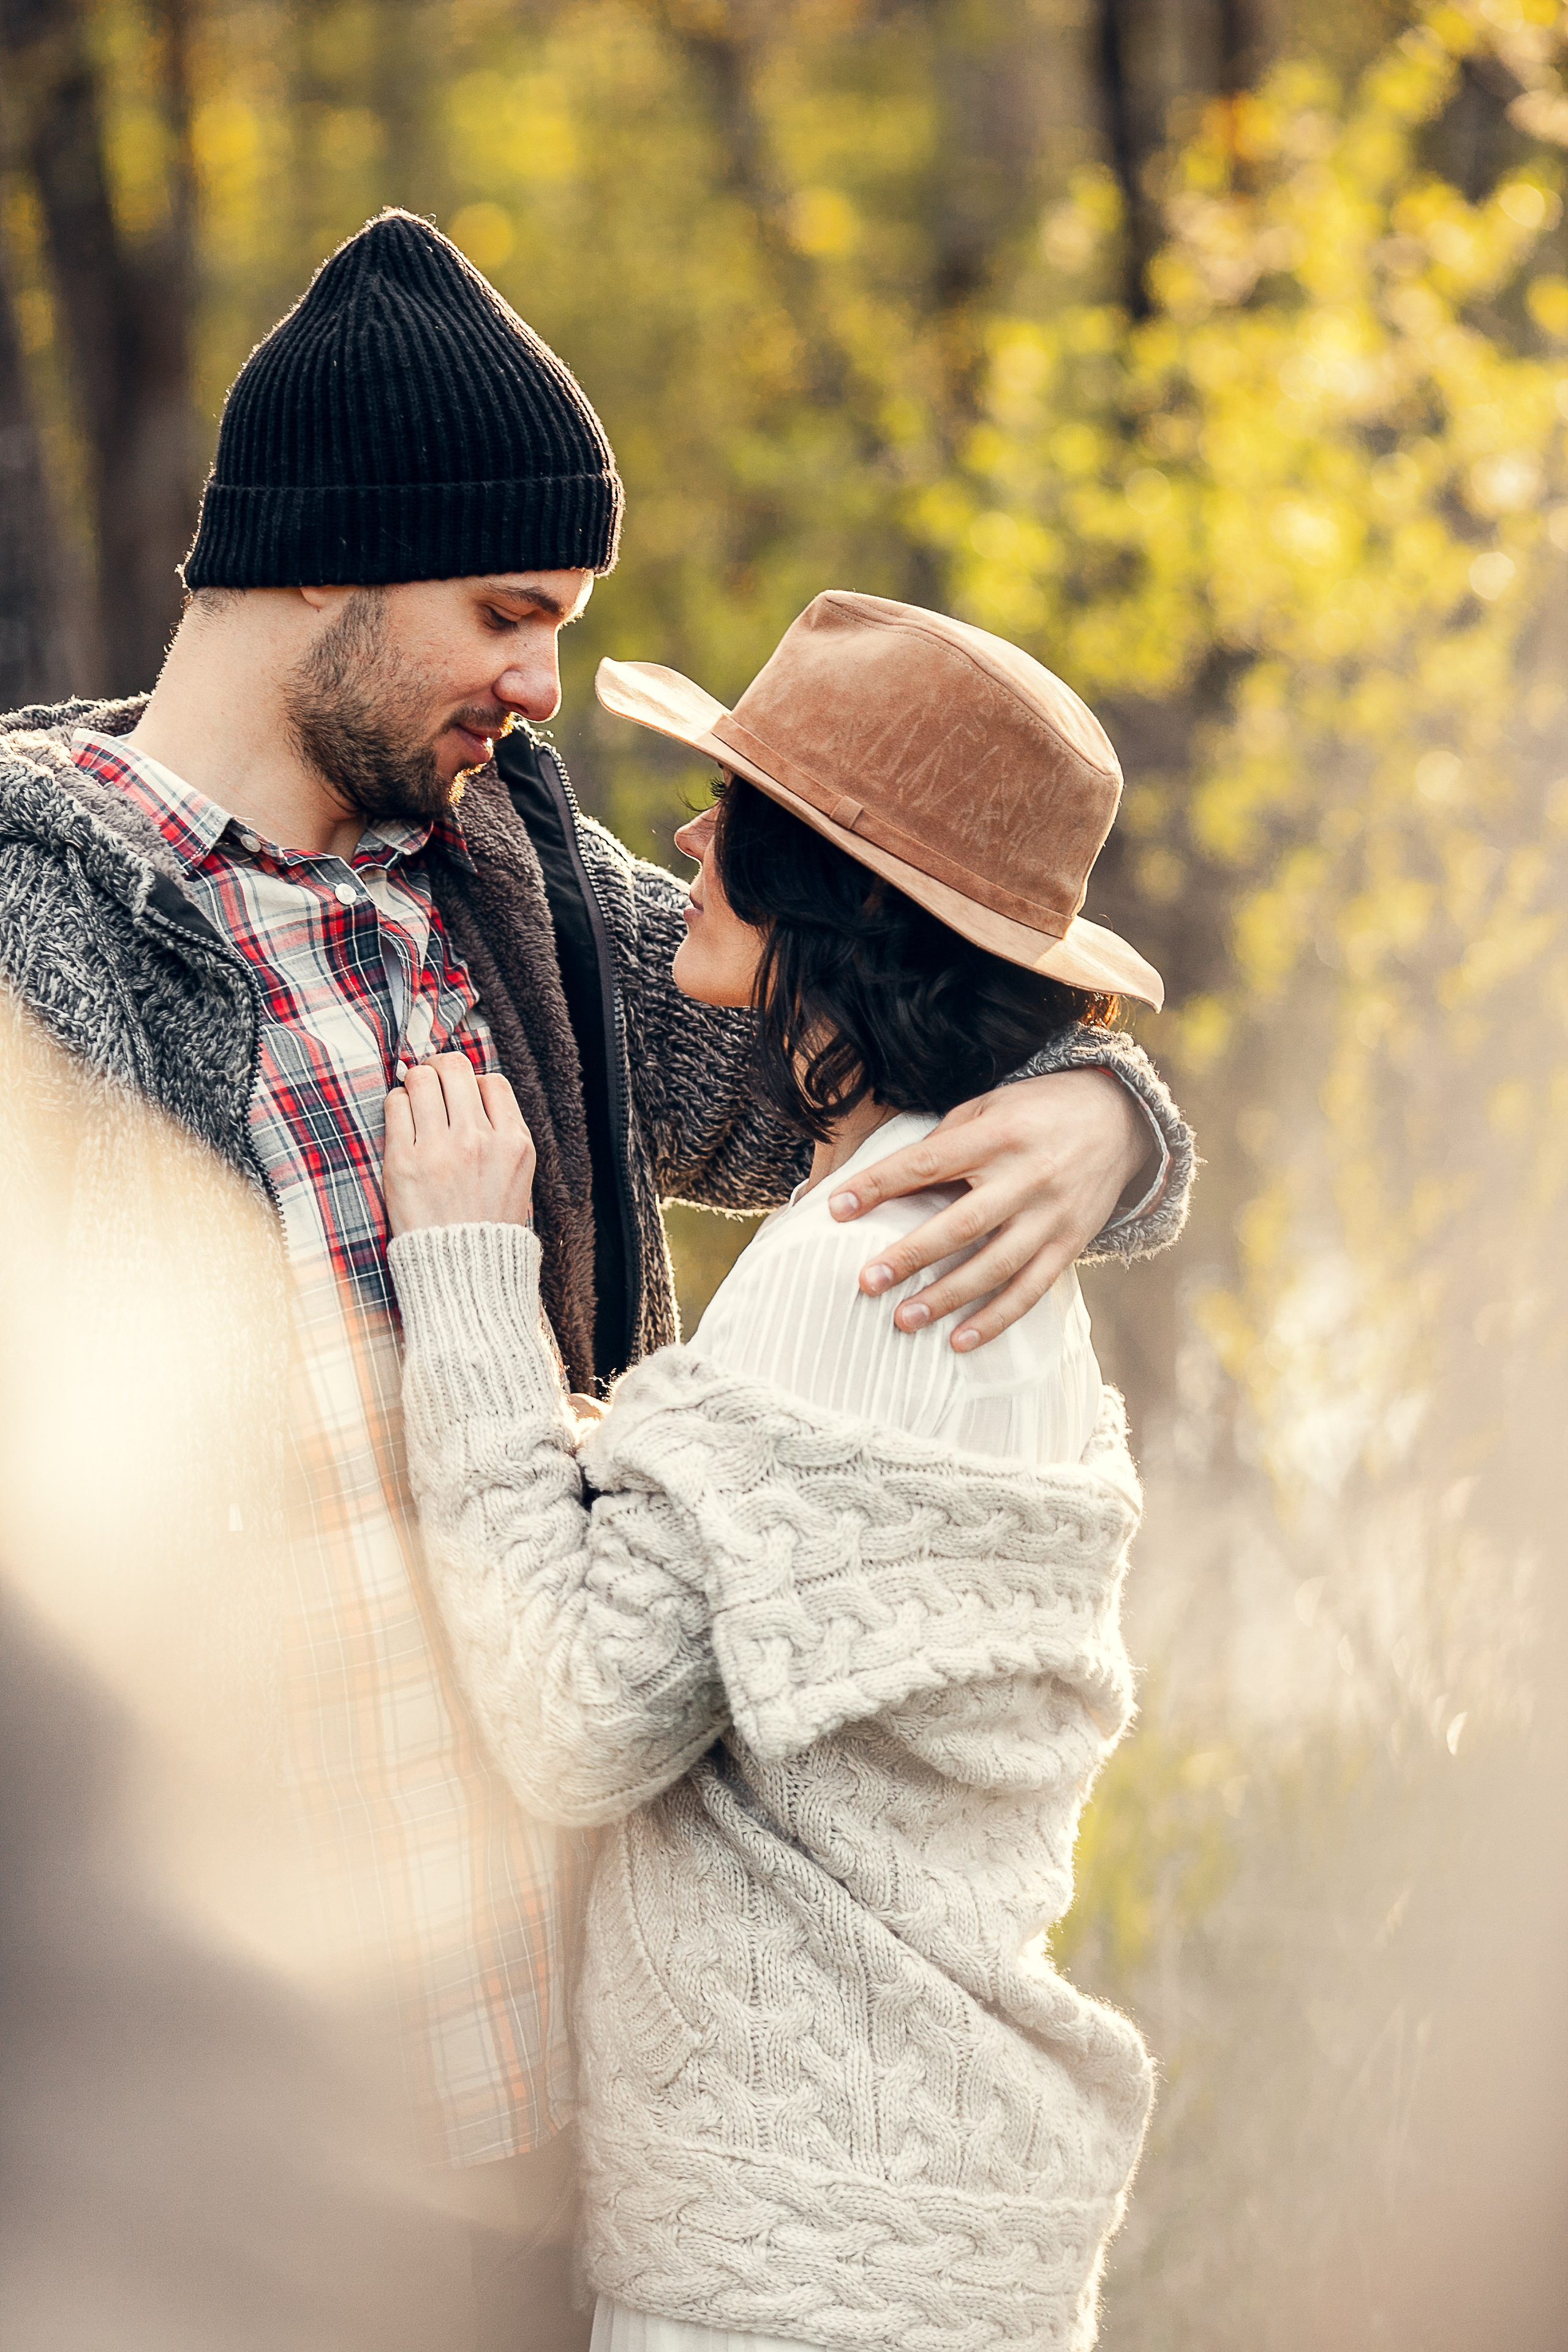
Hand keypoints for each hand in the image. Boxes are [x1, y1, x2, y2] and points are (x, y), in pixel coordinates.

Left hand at [383, 1054, 536, 1235]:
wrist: (462, 1275)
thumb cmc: (485, 1226)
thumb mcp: (516, 1178)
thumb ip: (501, 1135)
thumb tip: (472, 1091)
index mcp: (515, 1143)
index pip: (492, 1082)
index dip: (473, 1084)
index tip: (459, 1098)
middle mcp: (481, 1140)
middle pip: (455, 1067)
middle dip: (439, 1070)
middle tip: (430, 1085)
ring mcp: (442, 1149)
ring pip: (422, 1078)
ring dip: (414, 1084)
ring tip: (414, 1104)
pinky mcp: (404, 1162)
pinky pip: (396, 1105)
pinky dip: (396, 1105)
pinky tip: (401, 1123)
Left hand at [829, 1067, 1154, 1351]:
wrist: (1120, 1117)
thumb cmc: (1038, 1110)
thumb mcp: (990, 1106)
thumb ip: (946, 1140)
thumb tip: (894, 1181)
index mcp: (997, 1135)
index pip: (928, 1162)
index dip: (880, 1185)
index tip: (837, 1207)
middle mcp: (1027, 1176)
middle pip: (963, 1223)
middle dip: (912, 1255)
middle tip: (867, 1280)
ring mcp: (1052, 1215)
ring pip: (997, 1266)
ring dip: (949, 1297)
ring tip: (904, 1319)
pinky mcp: (1071, 1243)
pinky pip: (1031, 1289)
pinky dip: (996, 1319)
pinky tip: (960, 1341)